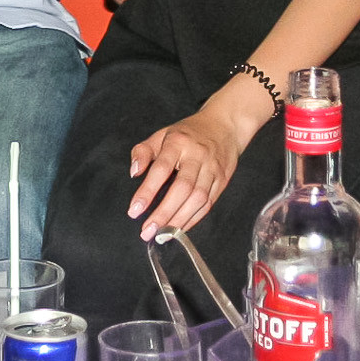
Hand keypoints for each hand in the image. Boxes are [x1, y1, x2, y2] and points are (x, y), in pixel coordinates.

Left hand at [127, 106, 247, 239]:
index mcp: (178, 142)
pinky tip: (179, 228)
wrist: (224, 126)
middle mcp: (197, 156)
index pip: (161, 169)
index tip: (134, 210)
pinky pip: (207, 204)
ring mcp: (212, 169)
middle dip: (164, 212)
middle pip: (182, 188)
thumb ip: (143, 152)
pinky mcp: (222, 181)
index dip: (147, 191)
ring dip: (178, 220)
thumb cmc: (188, 133)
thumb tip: (134, 172)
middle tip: (147, 230)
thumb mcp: (161, 135)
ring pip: (197, 199)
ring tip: (162, 234)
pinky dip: (192, 219)